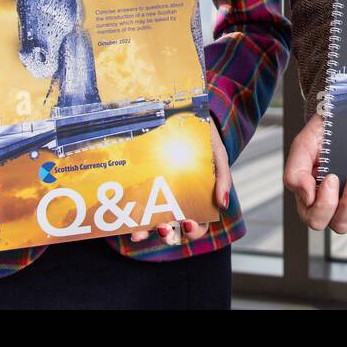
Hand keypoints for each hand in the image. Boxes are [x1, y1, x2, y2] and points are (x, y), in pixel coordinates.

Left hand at [130, 116, 231, 244]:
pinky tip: (124, 220)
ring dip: (144, 232)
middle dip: (167, 235)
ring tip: (139, 233)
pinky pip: (133, 205)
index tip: (188, 224)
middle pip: (174, 228)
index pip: (199, 223)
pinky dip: (128, 217)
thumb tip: (223, 204)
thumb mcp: (218, 153)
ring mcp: (156, 194)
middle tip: (164, 228)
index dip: (194, 230)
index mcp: (197, 197)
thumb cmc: (204, 137)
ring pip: (150, 222)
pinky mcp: (140, 185)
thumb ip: (223, 177)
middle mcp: (176, 200)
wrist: (183, 112)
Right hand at [283, 113, 346, 231]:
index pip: (315, 218)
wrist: (340, 116)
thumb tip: (305, 195)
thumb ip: (296, 172)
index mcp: (312, 197)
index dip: (325, 204)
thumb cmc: (320, 135)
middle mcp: (333, 205)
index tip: (332, 178)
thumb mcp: (303, 147)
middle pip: (339, 225)